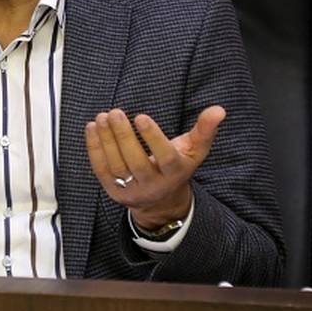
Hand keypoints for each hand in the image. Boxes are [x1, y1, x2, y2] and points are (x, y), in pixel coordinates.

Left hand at [84, 106, 225, 230]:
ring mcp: (132, 190)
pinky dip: (95, 149)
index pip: (164, 157)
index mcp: (174, 173)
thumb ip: (205, 130)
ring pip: (116, 166)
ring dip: (107, 140)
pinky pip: (102, 170)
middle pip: (136, 162)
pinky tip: (92, 128)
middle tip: (115, 112)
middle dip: (124, 136)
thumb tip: (219, 109)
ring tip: (102, 117)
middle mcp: (153, 184)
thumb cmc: (178, 167)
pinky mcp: (115, 192)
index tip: (141, 116)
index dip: (152, 138)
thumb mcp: (195, 151)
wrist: (162, 201)